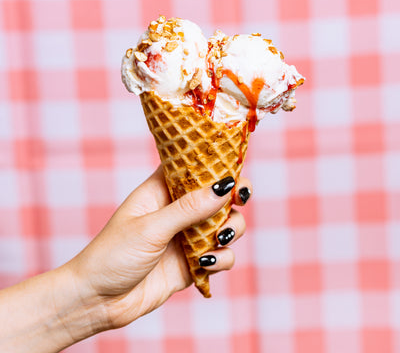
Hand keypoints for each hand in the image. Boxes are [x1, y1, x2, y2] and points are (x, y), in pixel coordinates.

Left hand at [69, 166, 251, 331]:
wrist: (98, 301)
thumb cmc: (112, 255)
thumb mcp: (150, 228)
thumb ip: (188, 209)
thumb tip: (224, 187)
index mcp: (162, 191)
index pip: (193, 167)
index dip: (216, 163)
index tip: (234, 167)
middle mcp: (178, 210)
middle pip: (217, 194)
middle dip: (234, 196)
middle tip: (241, 198)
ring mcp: (187, 236)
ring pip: (225, 224)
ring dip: (232, 229)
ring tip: (220, 237)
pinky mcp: (193, 262)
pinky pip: (221, 255)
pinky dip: (222, 258)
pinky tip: (206, 263)